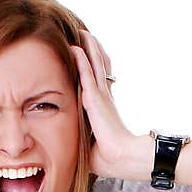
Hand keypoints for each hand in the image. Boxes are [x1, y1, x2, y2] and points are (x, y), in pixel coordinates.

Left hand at [69, 30, 136, 177]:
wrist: (122, 158)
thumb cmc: (110, 159)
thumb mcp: (91, 148)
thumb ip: (82, 141)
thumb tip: (69, 151)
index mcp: (104, 109)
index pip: (98, 83)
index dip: (94, 69)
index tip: (89, 56)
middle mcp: (104, 99)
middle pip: (98, 68)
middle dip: (93, 51)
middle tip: (87, 35)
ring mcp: (101, 97)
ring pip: (94, 66)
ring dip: (89, 48)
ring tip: (83, 32)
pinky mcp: (96, 99)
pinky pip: (87, 75)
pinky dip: (81, 60)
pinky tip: (75, 47)